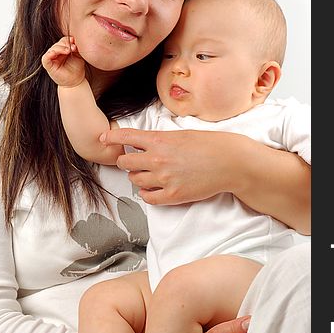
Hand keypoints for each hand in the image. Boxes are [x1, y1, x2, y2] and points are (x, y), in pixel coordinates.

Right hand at [42, 36, 85, 87]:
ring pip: (52, 49)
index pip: (63, 41)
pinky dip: (50, 53)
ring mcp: (51, 59)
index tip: (75, 43)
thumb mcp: (78, 56)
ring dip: (60, 48)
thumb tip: (73, 38)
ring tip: (69, 51)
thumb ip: (75, 47)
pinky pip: (46, 58)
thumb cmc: (77, 69)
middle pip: (58, 43)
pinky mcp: (48, 65)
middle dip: (65, 44)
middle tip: (73, 47)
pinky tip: (56, 53)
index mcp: (62, 50)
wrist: (75, 82)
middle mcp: (56, 53)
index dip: (68, 40)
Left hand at [100, 128, 244, 204]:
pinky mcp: (172, 196)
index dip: (111, 137)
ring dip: (139, 177)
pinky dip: (147, 193)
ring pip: (135, 180)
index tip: (103, 139)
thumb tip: (143, 144)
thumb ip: (159, 140)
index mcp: (159, 140)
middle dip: (127, 161)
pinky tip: (155, 188)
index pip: (125, 137)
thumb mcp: (181, 135)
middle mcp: (157, 159)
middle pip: (125, 162)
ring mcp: (164, 179)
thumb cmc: (210, 145)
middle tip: (135, 161)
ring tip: (153, 173)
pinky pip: (148, 197)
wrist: (230, 162)